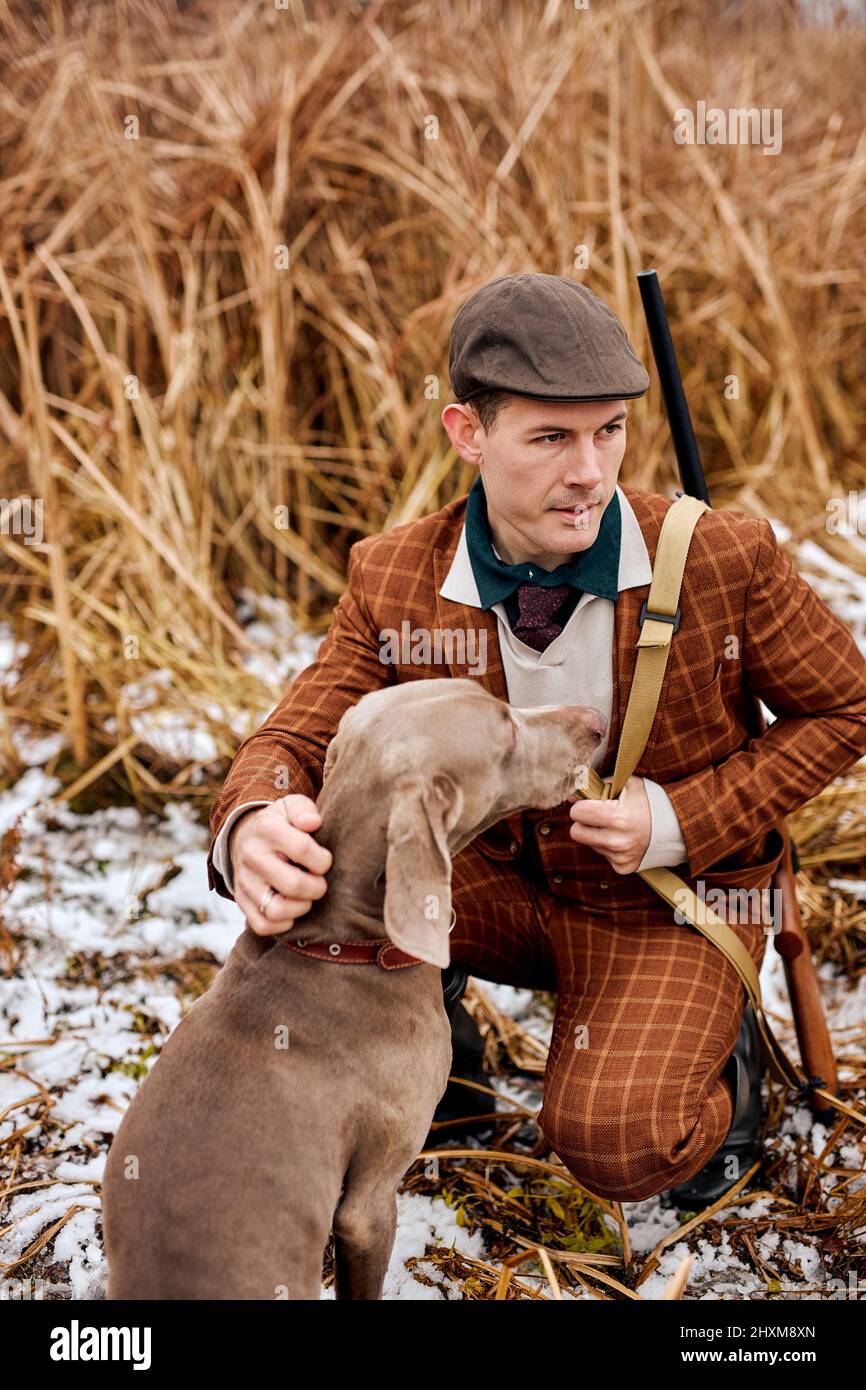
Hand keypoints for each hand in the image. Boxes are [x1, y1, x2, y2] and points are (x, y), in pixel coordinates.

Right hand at [228, 795, 332, 935]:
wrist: (247, 837)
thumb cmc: (282, 823)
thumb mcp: (292, 806)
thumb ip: (305, 810)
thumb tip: (312, 823)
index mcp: (267, 829)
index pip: (303, 850)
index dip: (323, 860)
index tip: (324, 860)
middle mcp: (251, 855)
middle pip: (293, 885)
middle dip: (317, 887)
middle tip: (319, 880)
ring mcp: (244, 880)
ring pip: (276, 910)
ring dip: (301, 908)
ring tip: (307, 896)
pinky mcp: (241, 901)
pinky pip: (262, 925)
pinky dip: (283, 923)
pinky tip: (292, 908)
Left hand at [567, 774, 651, 874]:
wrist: (678, 826)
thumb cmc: (649, 800)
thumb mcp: (628, 783)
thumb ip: (598, 784)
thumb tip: (572, 796)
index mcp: (617, 818)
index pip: (577, 813)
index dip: (582, 805)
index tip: (591, 803)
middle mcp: (618, 841)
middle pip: (576, 833)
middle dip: (583, 822)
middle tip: (598, 815)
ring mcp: (621, 857)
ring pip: (589, 844)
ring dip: (597, 833)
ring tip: (617, 825)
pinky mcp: (623, 867)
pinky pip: (602, 854)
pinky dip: (609, 845)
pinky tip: (624, 837)